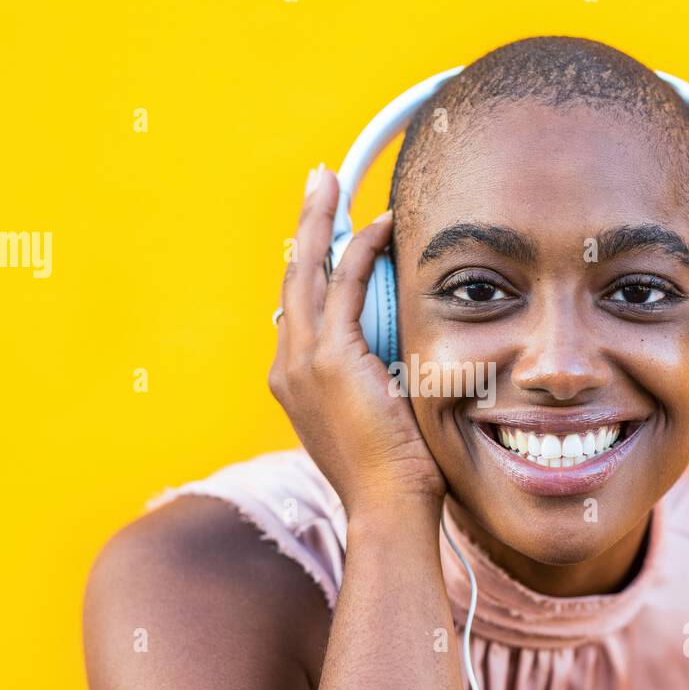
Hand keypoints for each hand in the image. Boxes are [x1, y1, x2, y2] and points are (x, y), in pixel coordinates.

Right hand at [268, 166, 446, 517]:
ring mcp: (303, 362)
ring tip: (328, 182)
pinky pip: (342, 285)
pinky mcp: (329, 359)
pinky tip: (378, 224)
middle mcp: (288, 366)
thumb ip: (378, 375)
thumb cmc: (395, 472)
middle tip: (318, 185)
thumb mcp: (380, 414)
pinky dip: (360, 250)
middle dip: (305, 227)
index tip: (327, 233)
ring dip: (319, 221)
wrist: (388, 507)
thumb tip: (400, 349)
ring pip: (306, 271)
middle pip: (292, 278)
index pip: (300, 307)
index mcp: (297, 381)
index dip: (310, 263)